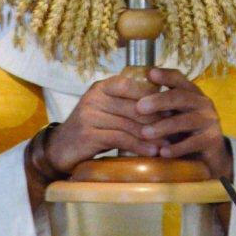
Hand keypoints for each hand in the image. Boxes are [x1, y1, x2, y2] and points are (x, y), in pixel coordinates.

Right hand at [27, 73, 162, 175]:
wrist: (61, 148)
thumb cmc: (91, 128)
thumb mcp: (107, 110)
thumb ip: (127, 105)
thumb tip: (163, 105)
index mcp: (101, 87)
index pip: (129, 84)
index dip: (150, 95)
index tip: (170, 106)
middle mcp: (94, 97)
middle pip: (132, 106)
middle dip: (156, 118)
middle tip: (175, 128)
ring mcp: (89, 115)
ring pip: (128, 123)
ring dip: (151, 135)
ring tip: (168, 144)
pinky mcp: (88, 134)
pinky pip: (120, 138)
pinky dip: (139, 146)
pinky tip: (152, 152)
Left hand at [136, 67, 233, 179]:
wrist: (208, 157)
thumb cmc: (184, 132)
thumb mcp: (174, 115)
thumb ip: (160, 105)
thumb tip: (130, 97)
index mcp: (192, 93)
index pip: (179, 78)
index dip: (165, 75)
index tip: (150, 73)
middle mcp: (202, 103)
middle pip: (181, 97)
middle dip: (159, 101)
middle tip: (139, 107)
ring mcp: (209, 121)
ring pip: (186, 121)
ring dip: (163, 127)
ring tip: (145, 133)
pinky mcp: (212, 140)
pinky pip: (193, 143)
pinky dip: (176, 148)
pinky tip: (162, 152)